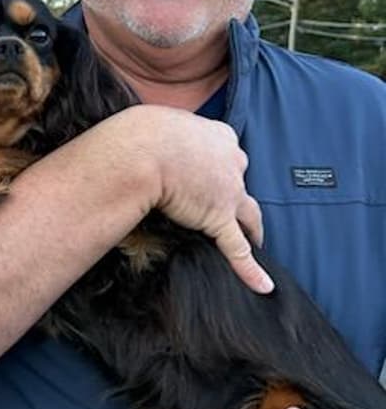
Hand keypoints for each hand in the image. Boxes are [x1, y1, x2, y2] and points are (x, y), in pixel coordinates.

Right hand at [137, 106, 272, 292]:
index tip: (215, 171)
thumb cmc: (147, 133)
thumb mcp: (165, 123)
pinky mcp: (218, 218)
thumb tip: (156, 139)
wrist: (144, 150)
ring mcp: (229, 192)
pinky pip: (238, 249)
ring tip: (255, 239)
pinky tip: (262, 285)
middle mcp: (232, 162)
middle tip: (223, 202)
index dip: (222, 166)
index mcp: (221, 136)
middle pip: (240, 181)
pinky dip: (251, 270)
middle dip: (235, 193)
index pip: (229, 152)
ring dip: (252, 228)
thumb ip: (172, 134)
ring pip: (249, 215)